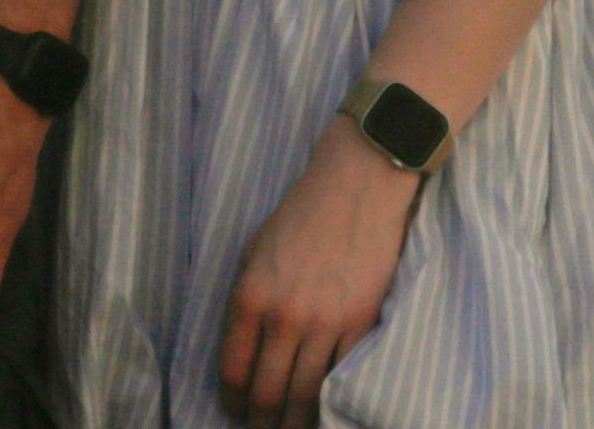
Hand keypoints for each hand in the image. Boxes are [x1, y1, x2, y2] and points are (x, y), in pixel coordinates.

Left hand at [218, 118, 421, 426]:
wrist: (355, 187)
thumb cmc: (300, 216)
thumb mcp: (254, 251)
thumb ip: (246, 299)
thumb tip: (243, 347)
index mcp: (250, 296)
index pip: (234, 369)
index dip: (232, 400)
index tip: (233, 410)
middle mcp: (285, 316)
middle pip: (268, 391)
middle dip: (261, 420)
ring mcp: (326, 323)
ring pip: (306, 394)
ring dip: (294, 420)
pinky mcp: (361, 324)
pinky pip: (342, 376)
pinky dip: (331, 400)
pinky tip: (324, 410)